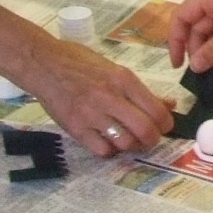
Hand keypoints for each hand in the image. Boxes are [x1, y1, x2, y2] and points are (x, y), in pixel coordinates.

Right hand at [22, 36, 171, 156]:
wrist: (43, 64)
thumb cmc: (80, 62)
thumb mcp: (114, 69)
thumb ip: (141, 90)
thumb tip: (169, 104)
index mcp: (123, 80)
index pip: (157, 111)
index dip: (166, 124)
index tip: (163, 126)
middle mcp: (110, 98)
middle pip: (145, 131)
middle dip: (152, 139)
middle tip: (148, 138)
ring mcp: (92, 115)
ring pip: (126, 143)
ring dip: (132, 146)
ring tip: (128, 140)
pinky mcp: (76, 128)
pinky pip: (102, 150)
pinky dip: (110, 150)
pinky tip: (108, 141)